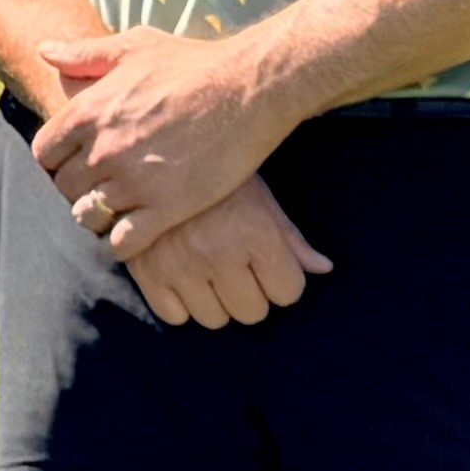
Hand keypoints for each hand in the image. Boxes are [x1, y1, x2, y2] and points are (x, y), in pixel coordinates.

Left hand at [28, 25, 295, 256]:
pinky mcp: (166, 208)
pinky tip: (136, 232)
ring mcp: (133, 181)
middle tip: (101, 186)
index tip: (77, 161)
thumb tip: (44, 51)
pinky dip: (122, 243)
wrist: (249, 89)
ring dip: (97, 216)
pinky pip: (123, 242)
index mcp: (89, 112)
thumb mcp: (133, 46)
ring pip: (88, 216)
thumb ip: (84, 54)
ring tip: (116, 209)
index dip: (57, 160)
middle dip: (78, 188)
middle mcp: (103, 150)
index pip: (44, 154)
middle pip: (65, 187)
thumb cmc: (193, 63)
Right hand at [121, 174, 335, 327]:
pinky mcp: (145, 271)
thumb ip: (291, 238)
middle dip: (251, 293)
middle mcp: (218, 252)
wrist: (151, 151)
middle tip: (237, 268)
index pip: (288, 292)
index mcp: (255, 232)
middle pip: (253, 312)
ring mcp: (178, 264)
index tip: (268, 262)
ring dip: (216, 302)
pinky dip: (179, 303)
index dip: (282, 279)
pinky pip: (174, 316)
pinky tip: (180, 277)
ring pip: (215, 319)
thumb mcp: (260, 198)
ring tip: (207, 271)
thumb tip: (323, 269)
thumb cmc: (218, 177)